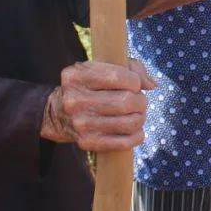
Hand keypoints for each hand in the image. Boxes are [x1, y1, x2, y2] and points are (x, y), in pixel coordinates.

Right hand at [41, 59, 156, 151]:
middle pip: (125, 101)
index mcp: (76, 77)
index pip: (117, 77)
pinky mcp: (86, 143)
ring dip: (140, 118)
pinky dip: (137, 136)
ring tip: (138, 114)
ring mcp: (80, 124)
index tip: (135, 84)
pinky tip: (137, 130)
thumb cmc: (90, 86)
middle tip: (139, 101)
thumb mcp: (101, 67)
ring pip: (128, 123)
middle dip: (140, 100)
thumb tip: (152, 85)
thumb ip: (130, 67)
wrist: (58, 113)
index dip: (135, 81)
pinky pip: (123, 143)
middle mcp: (75, 100)